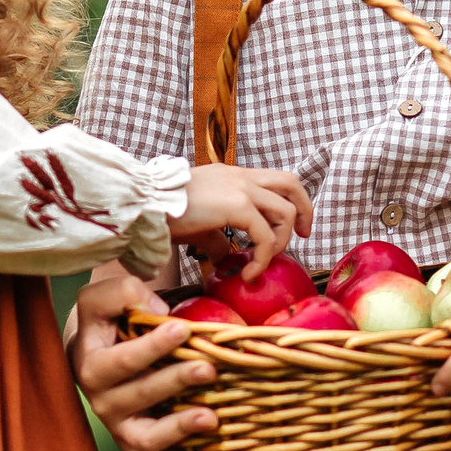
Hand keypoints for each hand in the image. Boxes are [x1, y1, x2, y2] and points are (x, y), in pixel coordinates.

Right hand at [70, 271, 214, 450]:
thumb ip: (123, 293)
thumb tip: (157, 311)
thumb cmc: (108, 319)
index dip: (152, 345)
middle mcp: (102, 401)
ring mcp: (120, 427)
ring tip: (210, 418)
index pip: (122, 359)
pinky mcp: (135, 446)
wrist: (95, 349)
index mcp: (92, 364)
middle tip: (208, 369)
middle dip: (174, 382)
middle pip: (138, 396)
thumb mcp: (105, 296)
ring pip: (145, 437)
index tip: (183, 327)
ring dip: (178, 429)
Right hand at [168, 164, 310, 277]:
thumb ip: (218, 238)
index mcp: (232, 176)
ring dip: (280, 242)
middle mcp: (240, 176)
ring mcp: (241, 187)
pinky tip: (248, 274)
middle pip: (292, 183)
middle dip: (304, 211)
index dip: (291, 201)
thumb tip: (227, 259)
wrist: (145, 207)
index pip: (275, 180)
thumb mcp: (199, 225)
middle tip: (304, 236)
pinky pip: (265, 235)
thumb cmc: (165, 215)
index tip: (294, 227)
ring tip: (261, 264)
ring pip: (286, 210)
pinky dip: (263, 259)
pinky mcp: (238, 205)